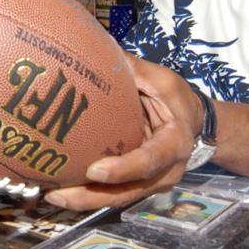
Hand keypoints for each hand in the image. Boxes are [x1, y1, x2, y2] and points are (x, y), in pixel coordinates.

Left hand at [44, 58, 196, 210]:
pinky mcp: (139, 186)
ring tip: (51, 195)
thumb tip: (94, 48)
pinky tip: (61, 191)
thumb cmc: (177, 99)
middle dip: (92, 196)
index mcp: (175, 143)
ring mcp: (152, 184)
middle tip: (58, 194)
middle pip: (129, 192)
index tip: (94, 170)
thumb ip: (132, 70)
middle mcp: (166, 171)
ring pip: (119, 199)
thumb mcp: (161, 80)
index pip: (150, 160)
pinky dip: (89, 195)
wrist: (196, 124)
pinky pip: (114, 195)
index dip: (123, 169)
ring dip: (84, 200)